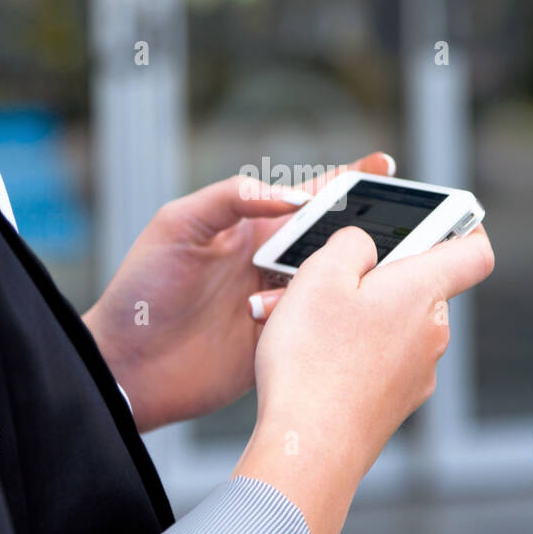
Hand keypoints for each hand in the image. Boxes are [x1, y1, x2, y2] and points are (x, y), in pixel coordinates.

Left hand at [84, 151, 395, 432]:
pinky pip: (320, 325)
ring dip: (351, 276)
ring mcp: (279, 303)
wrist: (125, 367)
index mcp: (250, 227)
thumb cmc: (142, 289)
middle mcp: (270, 262)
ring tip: (371, 273)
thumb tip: (290, 196)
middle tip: (407, 225)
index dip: (347, 179)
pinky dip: (336, 318)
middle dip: (370, 229)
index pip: (307, 196)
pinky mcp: (281, 342)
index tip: (384, 166)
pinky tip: (354, 315)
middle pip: (332, 238)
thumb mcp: (177, 225)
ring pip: (334, 282)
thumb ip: (232, 197)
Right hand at [233, 221, 494, 533]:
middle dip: (374, 275)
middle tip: (325, 274)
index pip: (475, 250)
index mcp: (423, 291)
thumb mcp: (319, 275)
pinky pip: (378, 361)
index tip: (438, 215)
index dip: (462, 226)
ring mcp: (417, 373)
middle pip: (418, 286)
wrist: (308, 449)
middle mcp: (432, 332)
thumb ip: (349, 244)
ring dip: (353, 314)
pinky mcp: (394, 404)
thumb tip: (364, 245)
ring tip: (298, 319)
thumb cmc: (314, 361)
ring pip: (390, 325)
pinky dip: (349, 351)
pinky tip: (309, 358)